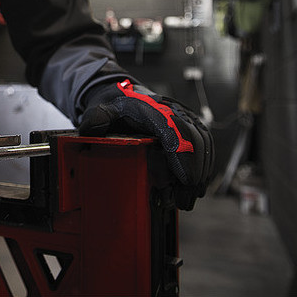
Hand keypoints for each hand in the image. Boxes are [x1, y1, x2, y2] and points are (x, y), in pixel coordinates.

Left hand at [79, 79, 213, 209]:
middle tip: (185, 200)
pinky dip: (204, 164)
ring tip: (189, 197)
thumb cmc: (114, 108)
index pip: (173, 130)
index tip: (185, 180)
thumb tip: (91, 131)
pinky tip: (196, 184)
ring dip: (200, 172)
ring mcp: (184, 116)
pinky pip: (204, 143)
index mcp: (151, 108)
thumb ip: (95, 120)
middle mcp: (172, 110)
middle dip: (194, 172)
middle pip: (193, 139)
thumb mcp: (100, 111)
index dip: (182, 155)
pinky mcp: (190, 124)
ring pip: (203, 142)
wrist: (124, 96)